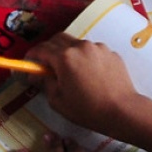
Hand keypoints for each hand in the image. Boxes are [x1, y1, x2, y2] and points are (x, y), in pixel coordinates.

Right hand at [28, 35, 144, 138]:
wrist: (123, 111)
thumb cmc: (88, 109)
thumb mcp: (58, 101)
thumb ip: (44, 83)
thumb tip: (37, 74)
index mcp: (64, 57)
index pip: (41, 49)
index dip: (32, 55)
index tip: (28, 62)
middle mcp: (81, 47)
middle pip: (58, 39)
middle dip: (49, 49)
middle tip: (47, 64)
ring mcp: (98, 48)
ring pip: (77, 44)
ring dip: (69, 53)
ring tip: (72, 72)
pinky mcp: (111, 53)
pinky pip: (93, 51)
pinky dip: (86, 59)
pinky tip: (90, 75)